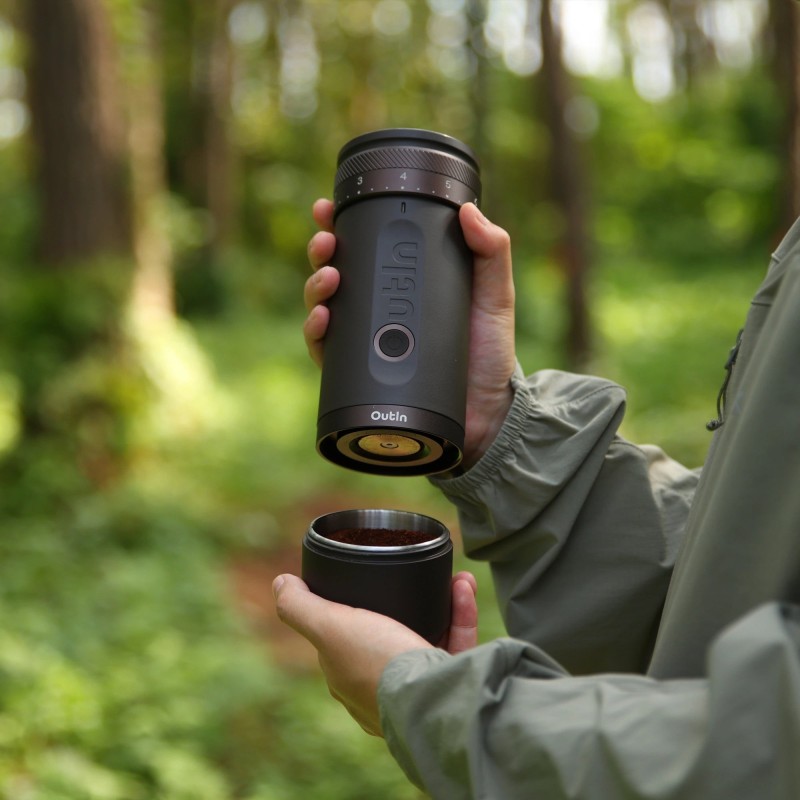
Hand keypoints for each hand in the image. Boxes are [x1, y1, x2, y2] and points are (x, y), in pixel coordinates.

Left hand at [272, 570, 478, 735]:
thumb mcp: (330, 628)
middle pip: (389, 635)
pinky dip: (460, 612)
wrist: (434, 698)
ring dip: (438, 600)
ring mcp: (417, 689)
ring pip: (427, 635)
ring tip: (449, 576)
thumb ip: (300, 607)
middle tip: (413, 574)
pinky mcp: (450, 684)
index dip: (348, 610)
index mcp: (347, 680)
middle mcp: (380, 689)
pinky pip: (456, 642)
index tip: (364, 578)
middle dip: (404, 601)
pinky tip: (462, 585)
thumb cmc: (378, 663)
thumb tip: (280, 583)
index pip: (341, 640)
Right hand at [304, 199, 515, 467]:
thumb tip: (470, 210)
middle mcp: (380, 309)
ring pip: (323, 306)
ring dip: (314, 287)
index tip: (327, 210)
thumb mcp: (494, 296)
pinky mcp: (358, 374)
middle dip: (322, 252)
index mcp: (404, 283)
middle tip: (327, 244)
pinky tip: (322, 320)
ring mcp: (366, 341)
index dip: (340, 225)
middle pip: (336, 271)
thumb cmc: (490, 354)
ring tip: (329, 279)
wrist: (485, 412)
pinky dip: (314, 332)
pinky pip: (324, 350)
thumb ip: (491, 252)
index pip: (365, 247)